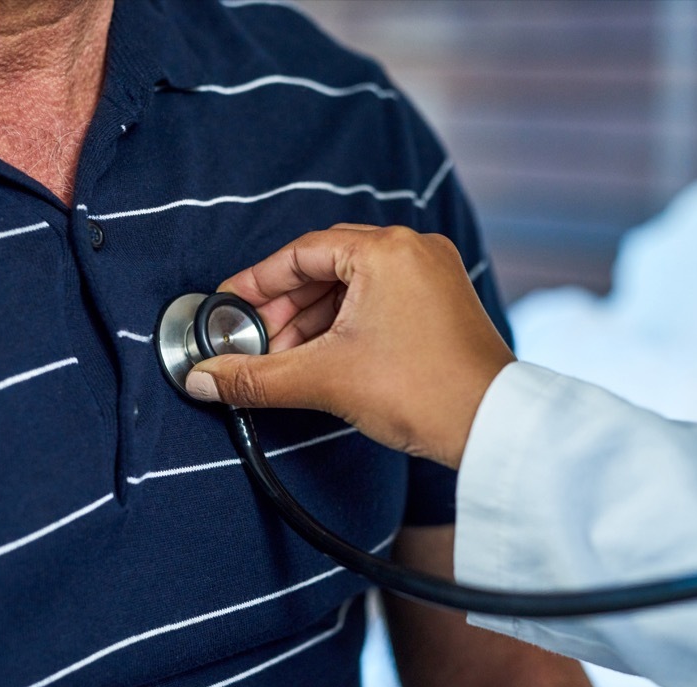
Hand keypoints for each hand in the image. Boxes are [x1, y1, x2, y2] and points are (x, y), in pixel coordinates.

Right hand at [185, 224, 514, 468]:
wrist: (493, 427)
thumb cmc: (423, 392)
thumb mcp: (325, 380)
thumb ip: (256, 377)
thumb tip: (203, 379)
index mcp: (386, 250)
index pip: (300, 254)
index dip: (256, 284)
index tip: (229, 309)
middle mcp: (414, 250)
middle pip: (326, 267)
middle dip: (284, 308)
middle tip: (253, 342)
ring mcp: (434, 274)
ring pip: (353, 286)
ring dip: (314, 320)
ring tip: (285, 359)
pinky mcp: (444, 302)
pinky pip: (381, 299)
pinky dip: (347, 324)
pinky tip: (324, 357)